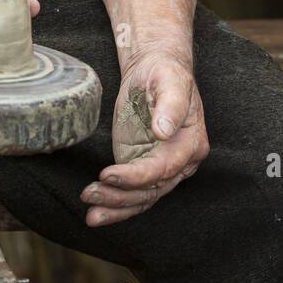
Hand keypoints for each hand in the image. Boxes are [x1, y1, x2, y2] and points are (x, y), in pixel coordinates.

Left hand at [80, 44, 208, 226]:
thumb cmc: (165, 73)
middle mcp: (179, 163)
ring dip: (116, 207)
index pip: (164, 168)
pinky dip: (116, 206)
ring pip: (141, 198)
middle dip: (120, 197)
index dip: (137, 176)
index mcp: (191, 143)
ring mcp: (159, 167)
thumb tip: (164, 131)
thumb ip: (170, 105)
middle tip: (91, 194)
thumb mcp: (170, 80)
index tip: (108, 174)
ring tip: (90, 213)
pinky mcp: (141, 167)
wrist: (154, 69)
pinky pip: (132, 194)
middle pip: (152, 190)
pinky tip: (97, 213)